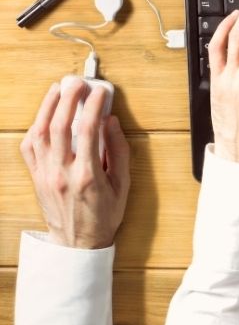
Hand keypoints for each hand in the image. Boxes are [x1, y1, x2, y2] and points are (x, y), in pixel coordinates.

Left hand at [19, 76, 130, 248]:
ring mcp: (45, 174)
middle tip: (77, 82)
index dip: (93, 106)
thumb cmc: (104, 216)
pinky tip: (44, 115)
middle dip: (68, 99)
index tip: (101, 92)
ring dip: (48, 107)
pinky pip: (30, 147)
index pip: (87, 131)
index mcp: (87, 176)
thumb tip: (111, 123)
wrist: (78, 243)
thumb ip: (118, 152)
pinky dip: (35, 127)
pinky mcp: (36, 177)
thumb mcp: (123, 185)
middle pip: (60, 126)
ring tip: (58, 89)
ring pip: (40, 133)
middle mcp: (62, 173)